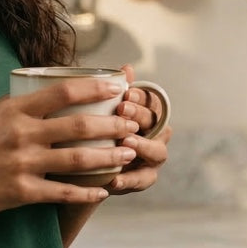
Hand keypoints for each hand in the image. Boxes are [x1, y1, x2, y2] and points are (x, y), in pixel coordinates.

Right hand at [0, 76, 143, 221]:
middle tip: (133, 124)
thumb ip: (16, 108)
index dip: (95, 89)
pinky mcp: (21, 192)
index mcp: (12, 109)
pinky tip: (102, 191)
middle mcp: (21, 134)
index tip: (117, 87)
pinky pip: (63, 192)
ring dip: (108, 157)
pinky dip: (86, 192)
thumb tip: (44, 98)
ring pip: (78, 159)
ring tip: (127, 155)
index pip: (63, 92)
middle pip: (79, 127)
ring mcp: (22, 164)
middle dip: (113, 126)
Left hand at [104, 63, 170, 194]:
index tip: (126, 93)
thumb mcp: (102, 110)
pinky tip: (114, 179)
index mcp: (146, 114)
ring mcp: (152, 158)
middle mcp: (155, 134)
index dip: (141, 96)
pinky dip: (129, 180)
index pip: (151, 101)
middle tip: (122, 110)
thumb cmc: (98, 130)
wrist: (88, 167)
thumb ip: (114, 91)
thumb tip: (126, 67)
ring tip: (126, 142)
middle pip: (156, 123)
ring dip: (143, 145)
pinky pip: (142, 180)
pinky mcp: (143, 178)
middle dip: (140, 115)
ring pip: (158, 151)